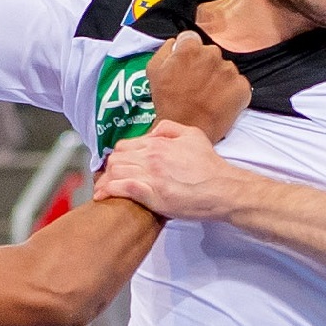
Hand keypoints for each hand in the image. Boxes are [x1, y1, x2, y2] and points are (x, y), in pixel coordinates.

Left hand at [95, 120, 236, 219]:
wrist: (222, 189)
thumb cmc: (210, 166)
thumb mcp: (193, 135)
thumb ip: (169, 129)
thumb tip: (152, 132)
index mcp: (158, 143)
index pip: (125, 146)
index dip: (119, 156)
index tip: (118, 165)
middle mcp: (151, 157)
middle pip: (116, 159)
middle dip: (110, 169)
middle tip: (110, 178)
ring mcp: (150, 176)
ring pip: (115, 172)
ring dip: (106, 180)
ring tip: (103, 189)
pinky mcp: (152, 195)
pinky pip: (122, 188)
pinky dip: (109, 190)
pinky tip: (103, 196)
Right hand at [146, 31, 249, 141]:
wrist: (185, 129)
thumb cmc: (167, 103)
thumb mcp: (153, 71)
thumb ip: (166, 49)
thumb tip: (176, 43)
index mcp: (190, 48)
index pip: (192, 39)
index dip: (187, 52)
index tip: (186, 65)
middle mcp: (212, 54)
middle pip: (210, 53)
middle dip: (204, 64)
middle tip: (195, 84)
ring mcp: (229, 71)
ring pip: (224, 68)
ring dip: (218, 78)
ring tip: (206, 95)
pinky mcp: (242, 86)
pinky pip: (237, 83)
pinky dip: (230, 91)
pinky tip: (218, 101)